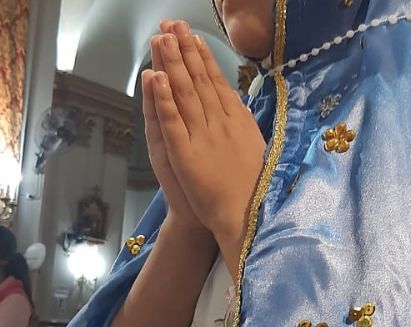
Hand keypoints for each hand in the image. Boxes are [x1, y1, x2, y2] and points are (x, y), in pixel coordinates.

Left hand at [150, 21, 264, 245]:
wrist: (245, 218)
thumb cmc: (253, 188)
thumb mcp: (256, 149)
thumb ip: (243, 124)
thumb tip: (235, 101)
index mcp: (239, 122)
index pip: (217, 82)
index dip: (203, 58)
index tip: (194, 37)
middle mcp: (222, 124)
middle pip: (199, 81)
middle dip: (184, 51)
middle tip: (173, 24)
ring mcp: (204, 137)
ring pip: (185, 94)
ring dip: (172, 64)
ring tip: (162, 39)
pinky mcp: (186, 154)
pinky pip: (173, 121)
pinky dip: (163, 98)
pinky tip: (154, 77)